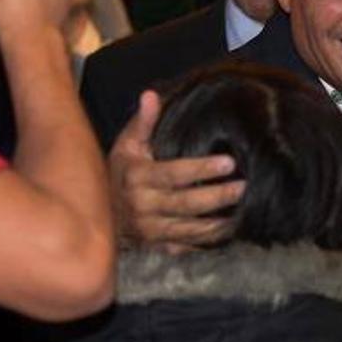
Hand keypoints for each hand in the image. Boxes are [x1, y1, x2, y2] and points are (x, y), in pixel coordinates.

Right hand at [109, 91, 245, 251]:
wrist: (98, 213)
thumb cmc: (120, 172)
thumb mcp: (127, 145)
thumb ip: (143, 122)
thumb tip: (151, 95)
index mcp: (137, 178)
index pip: (174, 174)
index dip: (202, 169)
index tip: (229, 162)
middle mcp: (142, 206)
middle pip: (186, 204)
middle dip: (217, 196)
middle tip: (243, 186)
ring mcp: (150, 231)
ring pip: (189, 229)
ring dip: (218, 222)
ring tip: (244, 211)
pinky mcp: (157, 246)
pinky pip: (187, 246)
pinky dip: (209, 240)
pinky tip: (230, 230)